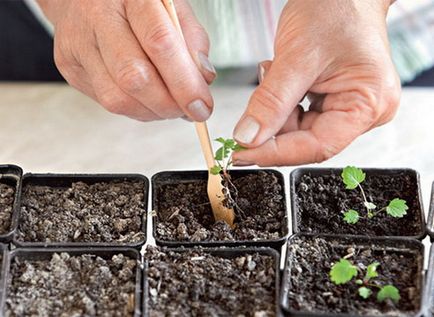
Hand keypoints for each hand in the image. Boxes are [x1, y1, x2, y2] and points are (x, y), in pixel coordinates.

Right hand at [37, 0, 214, 121]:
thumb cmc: (135, 2)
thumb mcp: (173, 7)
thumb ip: (191, 39)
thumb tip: (203, 79)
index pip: (159, 43)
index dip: (184, 83)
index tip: (202, 106)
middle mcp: (97, 18)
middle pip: (134, 77)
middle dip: (168, 105)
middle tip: (187, 110)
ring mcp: (78, 44)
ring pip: (117, 98)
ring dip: (152, 112)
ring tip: (168, 105)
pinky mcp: (69, 67)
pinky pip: (107, 102)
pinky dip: (136, 108)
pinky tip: (147, 98)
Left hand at [232, 0, 399, 165]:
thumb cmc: (335, 8)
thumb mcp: (297, 57)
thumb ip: (271, 103)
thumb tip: (248, 138)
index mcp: (368, 103)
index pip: (317, 146)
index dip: (276, 153)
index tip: (243, 154)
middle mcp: (364, 110)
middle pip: (308, 139)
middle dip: (272, 130)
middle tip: (243, 124)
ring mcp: (349, 104)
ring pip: (300, 128)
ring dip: (276, 112)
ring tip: (272, 74)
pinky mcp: (335, 98)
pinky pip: (301, 114)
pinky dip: (281, 103)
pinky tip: (279, 78)